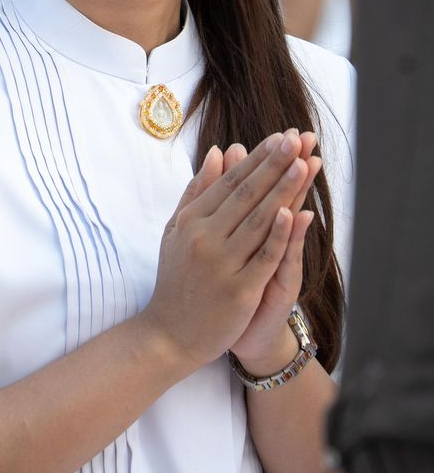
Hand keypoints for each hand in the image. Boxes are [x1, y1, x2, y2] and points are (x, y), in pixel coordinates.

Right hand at [141, 131, 309, 374]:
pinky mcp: (239, 292)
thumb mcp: (177, 229)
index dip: (257, 158)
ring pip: (259, 220)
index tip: (279, 137)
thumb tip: (217, 152)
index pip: (230, 181)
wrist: (169, 335)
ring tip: (303, 163)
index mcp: (192, 220)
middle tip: (296, 138)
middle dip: (275, 164)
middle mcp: (205, 238)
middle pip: (247, 194)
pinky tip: (294, 212)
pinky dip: (279, 235)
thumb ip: (198, 190)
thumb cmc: (176, 279)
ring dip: (284, 190)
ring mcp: (222, 264)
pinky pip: (263, 257)